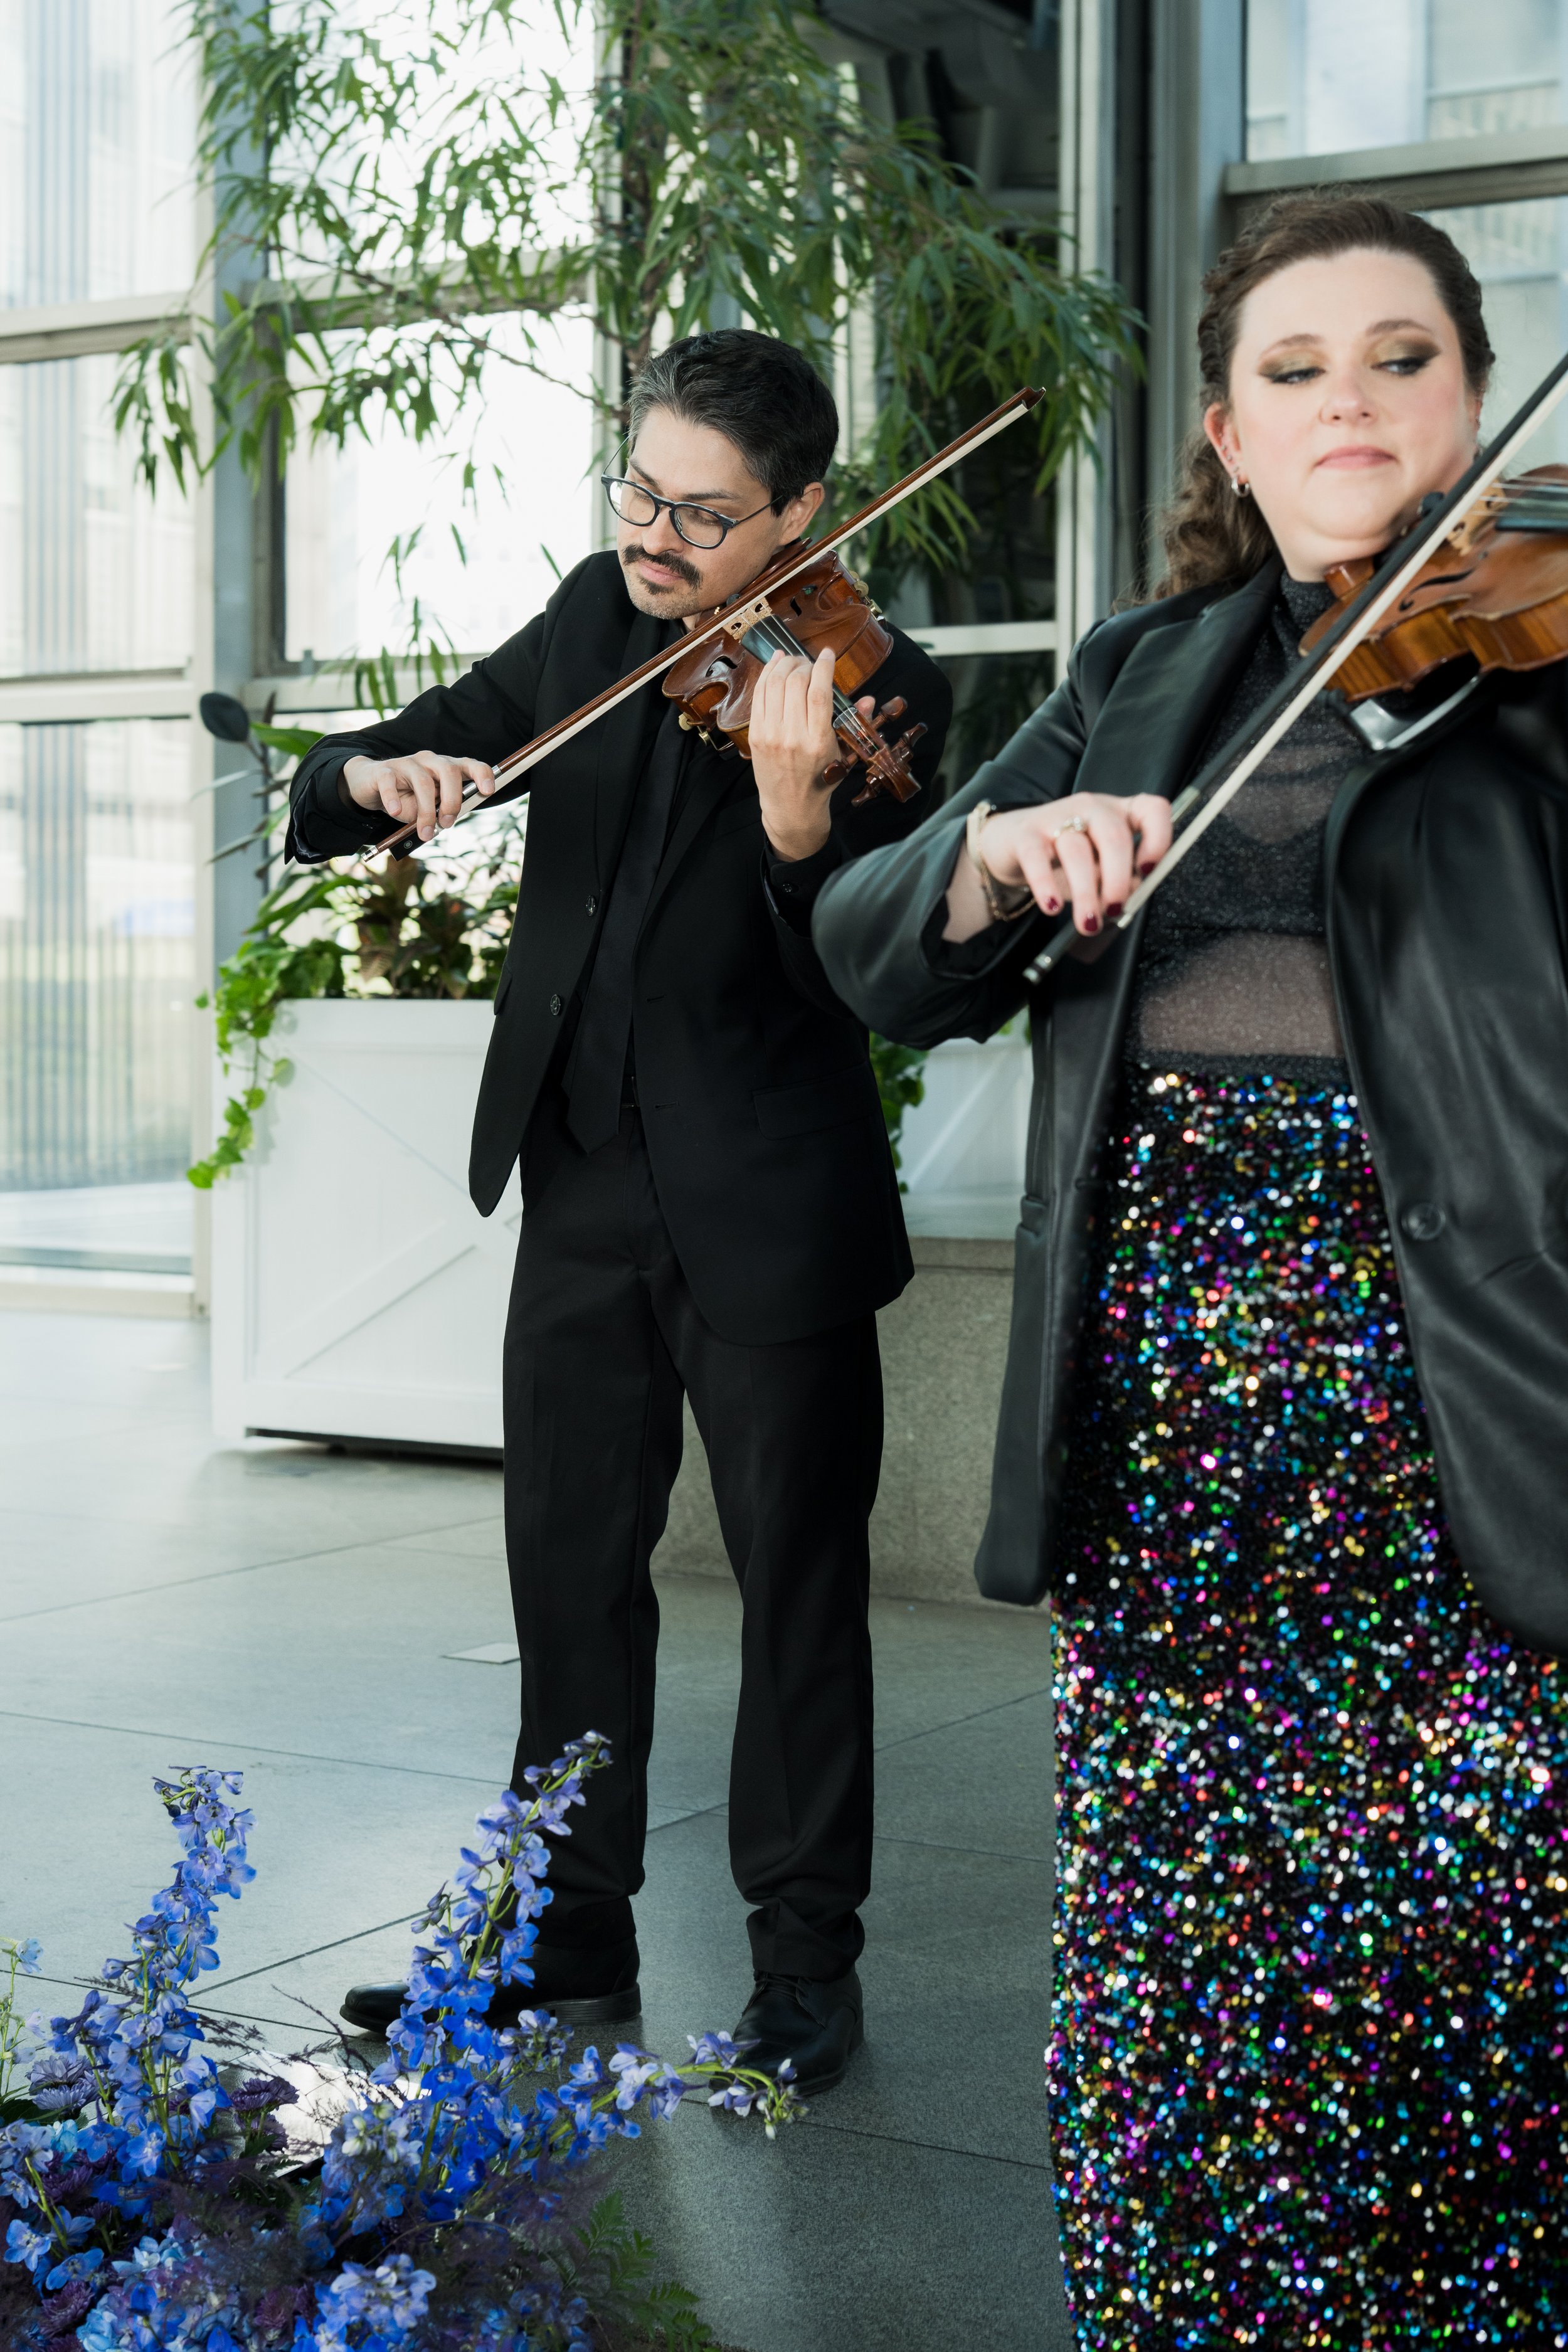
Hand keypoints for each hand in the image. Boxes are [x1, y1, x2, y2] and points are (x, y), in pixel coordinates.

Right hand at [341, 749, 495, 842]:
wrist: (370, 786)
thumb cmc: (406, 797)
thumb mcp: (428, 806)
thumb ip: (440, 810)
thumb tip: (448, 821)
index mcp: (444, 768)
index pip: (468, 765)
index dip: (482, 774)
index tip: (489, 791)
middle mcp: (428, 761)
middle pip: (448, 771)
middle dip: (452, 799)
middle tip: (448, 822)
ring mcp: (406, 763)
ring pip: (423, 781)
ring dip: (426, 811)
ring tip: (425, 833)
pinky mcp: (384, 771)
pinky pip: (390, 781)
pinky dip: (393, 798)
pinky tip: (396, 813)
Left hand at [747, 647, 871, 861]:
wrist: (790, 808)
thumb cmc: (820, 781)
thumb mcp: (843, 755)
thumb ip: (854, 724)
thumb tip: (868, 700)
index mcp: (818, 741)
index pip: (820, 692)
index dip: (824, 666)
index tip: (828, 654)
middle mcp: (792, 736)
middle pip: (795, 683)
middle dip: (804, 664)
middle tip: (810, 662)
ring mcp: (770, 735)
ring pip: (774, 684)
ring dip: (784, 665)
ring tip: (793, 660)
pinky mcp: (755, 735)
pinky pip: (759, 695)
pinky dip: (766, 675)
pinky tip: (775, 664)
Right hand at [942, 792, 1174, 943]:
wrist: (1014, 845)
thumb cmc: (1066, 860)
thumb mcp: (1100, 869)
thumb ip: (1121, 881)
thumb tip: (1131, 896)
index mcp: (1121, 813)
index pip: (1153, 810)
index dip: (1158, 839)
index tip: (1149, 870)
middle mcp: (1093, 808)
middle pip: (1114, 836)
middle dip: (1117, 879)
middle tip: (1114, 910)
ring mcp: (1058, 816)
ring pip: (1077, 850)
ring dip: (1086, 892)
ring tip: (1088, 923)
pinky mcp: (1027, 834)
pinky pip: (1037, 858)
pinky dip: (1045, 885)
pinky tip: (1052, 907)